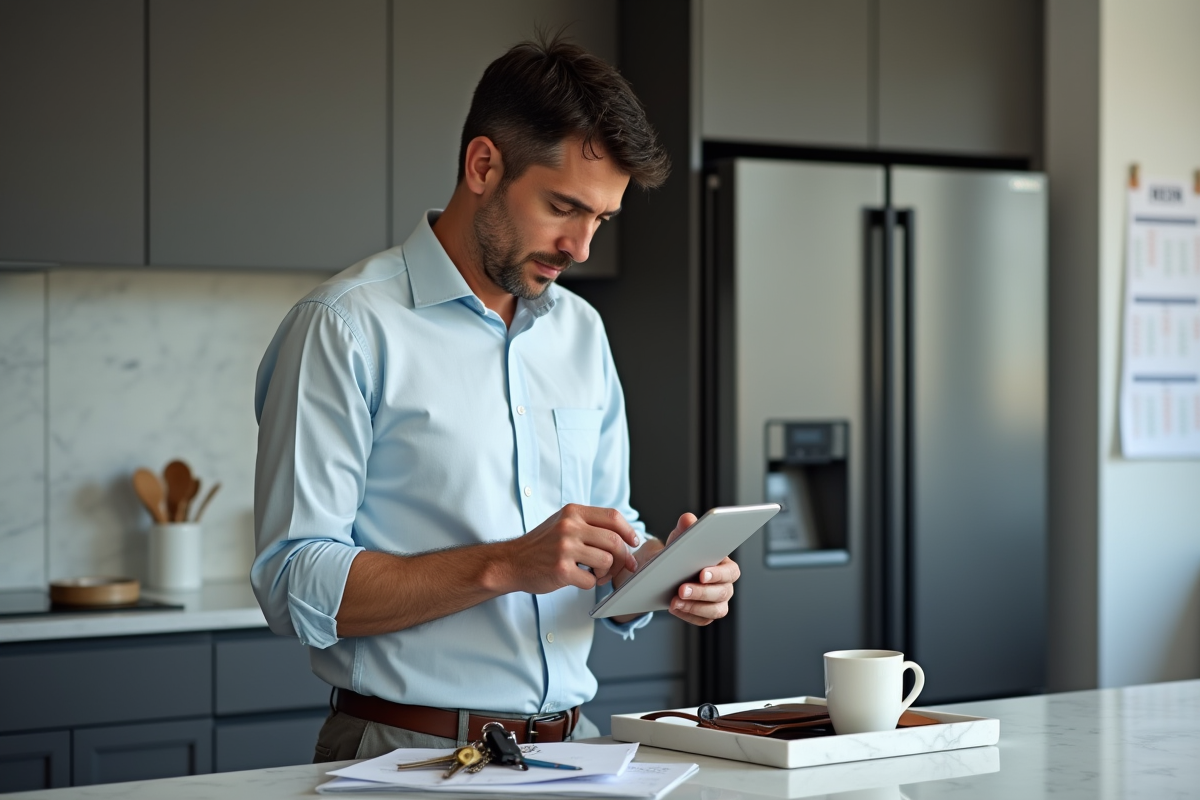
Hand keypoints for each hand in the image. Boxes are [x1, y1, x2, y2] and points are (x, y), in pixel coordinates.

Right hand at [498, 504, 638, 593]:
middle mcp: (569, 527)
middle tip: (622, 566)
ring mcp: (565, 548)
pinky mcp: (561, 570)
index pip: (612, 517)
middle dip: (623, 557)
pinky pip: (591, 580)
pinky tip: (578, 578)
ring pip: (606, 561)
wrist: (511, 562)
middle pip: (614, 541)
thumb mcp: (563, 523)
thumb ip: (589, 525)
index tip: (633, 542)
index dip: (628, 531)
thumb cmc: (541, 545)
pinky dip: (590, 583)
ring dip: (606, 572)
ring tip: (595, 572)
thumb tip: (624, 538)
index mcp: (573, 512)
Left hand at [663, 512, 740, 626]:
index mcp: (725, 565)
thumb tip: (687, 519)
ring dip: (694, 606)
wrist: (665, 573)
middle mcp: (726, 585)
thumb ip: (685, 529)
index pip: (730, 571)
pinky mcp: (706, 614)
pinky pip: (702, 619)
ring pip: (715, 609)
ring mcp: (718, 602)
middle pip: (722, 592)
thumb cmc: (679, 554)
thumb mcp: (679, 539)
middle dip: (701, 591)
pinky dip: (688, 615)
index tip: (702, 573)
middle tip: (681, 588)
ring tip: (675, 601)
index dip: (718, 574)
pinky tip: (674, 607)